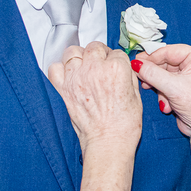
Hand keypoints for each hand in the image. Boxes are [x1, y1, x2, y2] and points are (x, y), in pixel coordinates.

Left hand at [48, 42, 141, 156]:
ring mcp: (77, 79)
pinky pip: (54, 69)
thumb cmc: (124, 125)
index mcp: (117, 69)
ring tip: (85, 67)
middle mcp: (95, 70)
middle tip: (102, 65)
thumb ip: (128, 75)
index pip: (116, 52)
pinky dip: (60, 69)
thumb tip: (123, 67)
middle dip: (100, 54)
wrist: (108, 143)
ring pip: (73, 52)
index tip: (117, 68)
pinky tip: (70, 75)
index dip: (118, 60)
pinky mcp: (64, 89)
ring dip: (80, 57)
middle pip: (95, 47)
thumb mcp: (136, 95)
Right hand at [133, 45, 190, 143]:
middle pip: (164, 61)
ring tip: (155, 92)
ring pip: (163, 73)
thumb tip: (137, 64)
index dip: (151, 57)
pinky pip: (165, 83)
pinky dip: (162, 93)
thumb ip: (152, 74)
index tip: (136, 62)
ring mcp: (188, 74)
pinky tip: (166, 104)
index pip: (169, 50)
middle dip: (154, 74)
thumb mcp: (173, 88)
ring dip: (158, 86)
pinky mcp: (182, 85)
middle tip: (139, 76)